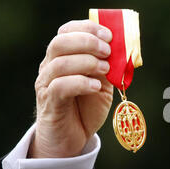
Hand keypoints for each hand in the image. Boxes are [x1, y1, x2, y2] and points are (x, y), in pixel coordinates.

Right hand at [29, 20, 113, 157]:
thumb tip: (122, 51)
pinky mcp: (50, 103)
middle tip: (107, 52)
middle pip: (60, 43)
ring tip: (105, 70)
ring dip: (87, 62)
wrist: (72, 139)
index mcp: (62, 57)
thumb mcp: (102, 83)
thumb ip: (108, 67)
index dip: (88, 28)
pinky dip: (81, 83)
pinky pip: (60, 86)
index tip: (109, 35)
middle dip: (88, 42)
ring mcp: (47, 84)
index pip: (66, 31)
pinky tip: (96, 87)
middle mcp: (50, 67)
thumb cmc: (86, 109)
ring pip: (59, 64)